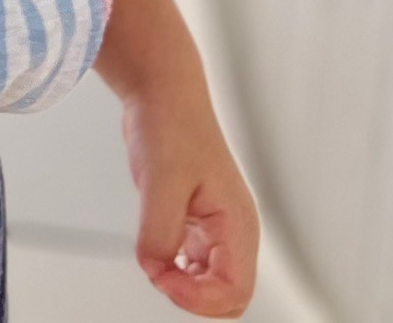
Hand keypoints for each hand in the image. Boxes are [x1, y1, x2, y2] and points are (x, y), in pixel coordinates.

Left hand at [121, 89, 260, 316]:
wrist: (162, 95)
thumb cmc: (170, 127)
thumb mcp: (160, 182)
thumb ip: (159, 233)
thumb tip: (155, 268)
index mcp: (237, 224)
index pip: (234, 290)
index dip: (197, 297)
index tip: (160, 276)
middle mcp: (233, 230)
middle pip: (229, 295)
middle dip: (194, 298)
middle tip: (157, 274)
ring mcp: (217, 227)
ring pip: (212, 282)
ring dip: (184, 285)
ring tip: (155, 263)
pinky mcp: (196, 221)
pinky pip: (195, 263)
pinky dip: (176, 270)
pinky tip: (156, 257)